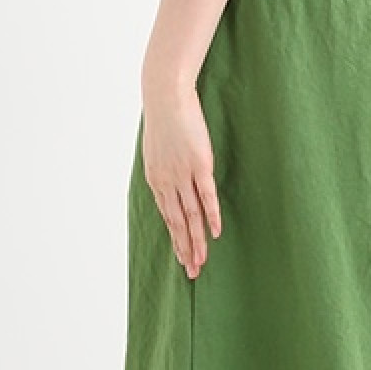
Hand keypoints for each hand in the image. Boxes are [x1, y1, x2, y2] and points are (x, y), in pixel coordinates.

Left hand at [141, 82, 221, 278]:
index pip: (168, 219)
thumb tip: (171, 181)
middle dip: (185, 250)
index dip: (176, 241)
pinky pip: (206, 196)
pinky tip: (214, 233)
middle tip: (192, 272)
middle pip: (178, 224)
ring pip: (191, 215)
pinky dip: (211, 216)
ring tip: (202, 261)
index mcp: (156, 181)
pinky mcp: (199, 165)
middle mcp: (167, 183)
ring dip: (197, 240)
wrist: (165, 97)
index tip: (182, 260)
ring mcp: (183, 175)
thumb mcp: (157, 149)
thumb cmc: (163, 119)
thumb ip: (165, 169)